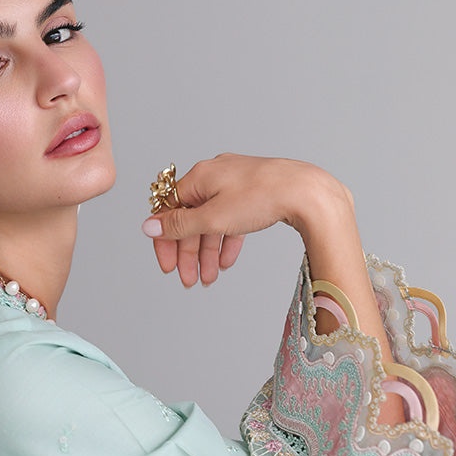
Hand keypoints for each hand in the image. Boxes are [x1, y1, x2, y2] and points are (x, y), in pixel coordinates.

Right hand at [141, 154, 346, 287]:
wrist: (307, 191)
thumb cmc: (262, 196)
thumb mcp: (214, 217)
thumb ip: (180, 225)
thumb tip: (148, 226)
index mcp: (199, 177)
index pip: (170, 210)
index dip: (165, 241)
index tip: (168, 266)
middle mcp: (214, 176)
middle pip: (190, 218)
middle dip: (188, 252)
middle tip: (188, 279)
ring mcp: (235, 183)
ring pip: (211, 221)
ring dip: (207, 251)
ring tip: (208, 278)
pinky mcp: (253, 192)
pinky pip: (231, 218)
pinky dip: (226, 240)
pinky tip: (227, 262)